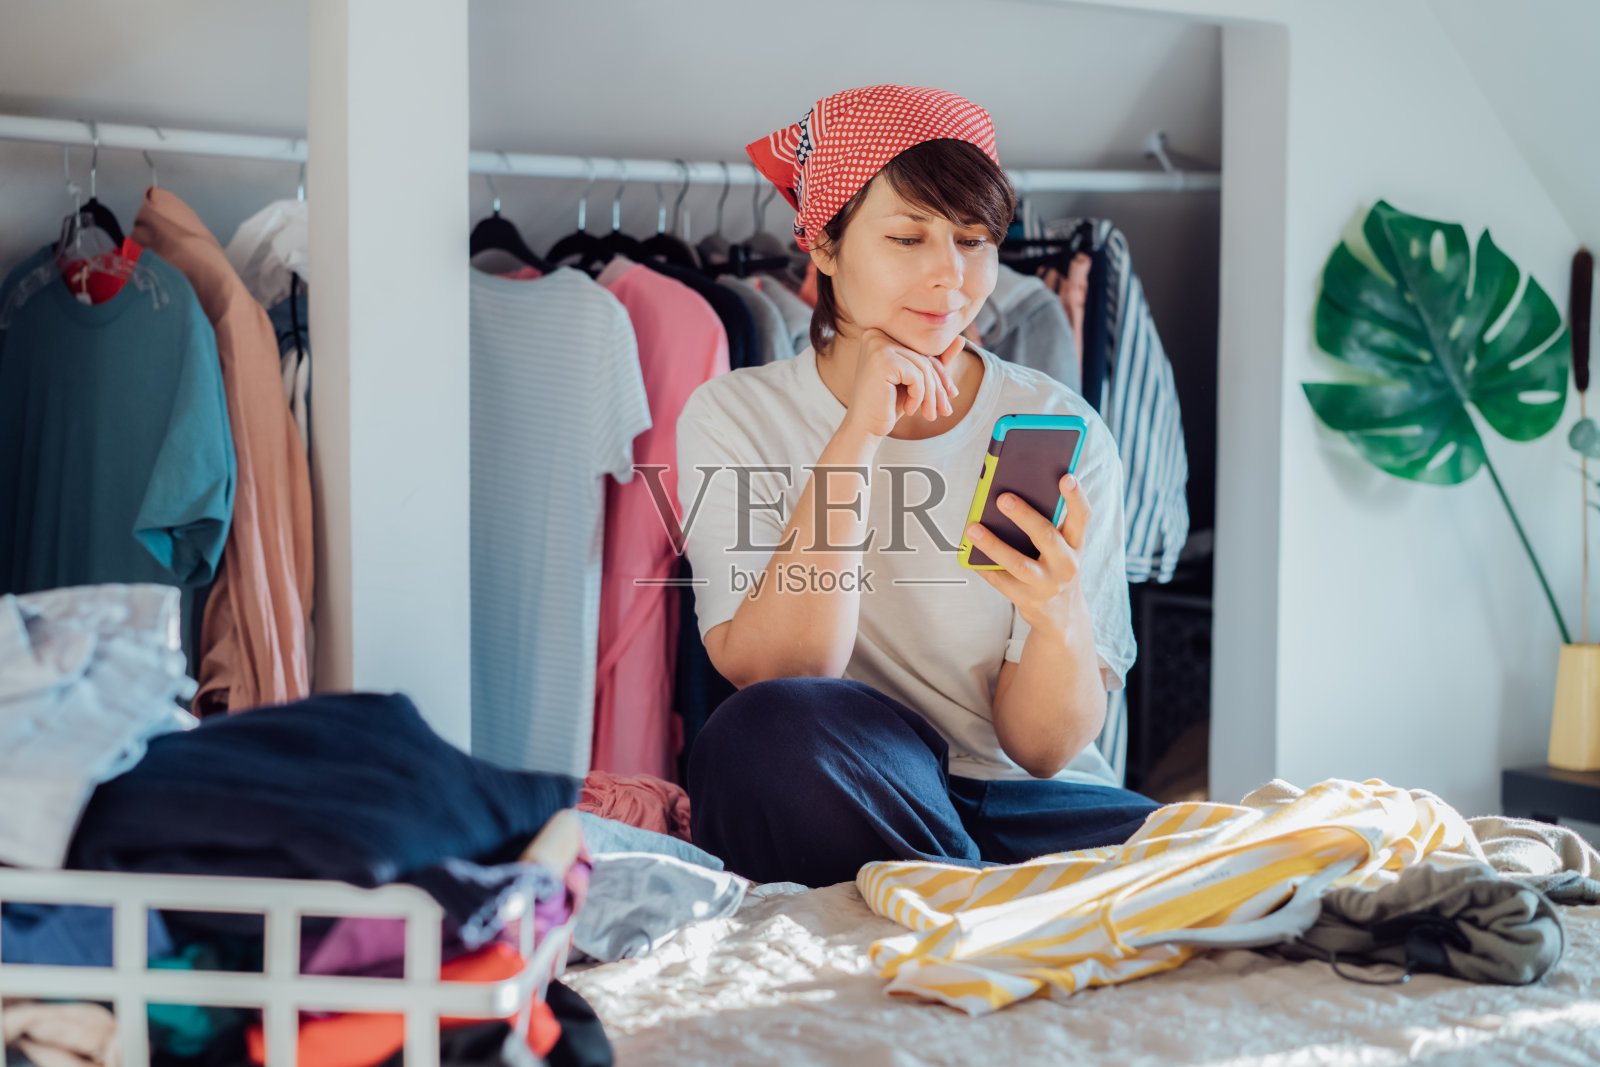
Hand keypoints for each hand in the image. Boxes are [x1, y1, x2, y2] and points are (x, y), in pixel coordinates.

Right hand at [840, 328, 962, 439]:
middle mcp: (877, 334)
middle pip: (924, 356)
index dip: (941, 373)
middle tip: (945, 410)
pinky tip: (910, 409)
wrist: (865, 427)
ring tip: (930, 414)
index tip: (951, 394)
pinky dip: (919, 396)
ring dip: (931, 395)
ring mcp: (877, 345)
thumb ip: (936, 360)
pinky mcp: (882, 359)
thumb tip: (961, 339)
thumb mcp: (916, 380)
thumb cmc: (889, 403)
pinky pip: (916, 375)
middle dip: (938, 386)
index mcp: (883, 333)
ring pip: (923, 366)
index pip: (922, 349)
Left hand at [965, 472, 1090, 632]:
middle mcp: (1066, 564)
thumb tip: (1013, 495)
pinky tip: (968, 553)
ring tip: (973, 529)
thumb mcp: (1063, 549)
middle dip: (1024, 516)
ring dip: (993, 545)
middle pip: (1046, 536)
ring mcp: (1046, 585)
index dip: (1076, 497)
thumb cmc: (1056, 568)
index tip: (1067, 477)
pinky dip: (982, 566)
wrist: (1063, 616)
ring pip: (1018, 563)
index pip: (1082, 517)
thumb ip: (1049, 525)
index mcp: (1076, 544)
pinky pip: (1000, 581)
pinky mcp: (1027, 600)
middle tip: (1002, 498)